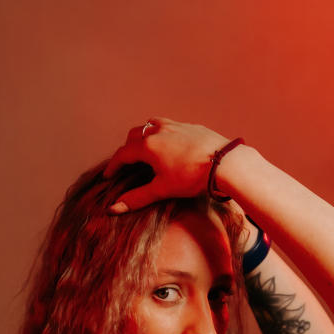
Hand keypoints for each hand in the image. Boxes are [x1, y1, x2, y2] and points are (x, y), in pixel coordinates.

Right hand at [104, 118, 231, 211]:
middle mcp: (158, 130)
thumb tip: (114, 209)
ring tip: (145, 150)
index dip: (113, 166)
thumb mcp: (162, 189)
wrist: (226, 163)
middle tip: (126, 163)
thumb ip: (137, 198)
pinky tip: (170, 145)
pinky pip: (170, 126)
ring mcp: (176, 125)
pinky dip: (162, 133)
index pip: (122, 154)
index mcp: (148, 145)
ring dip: (144, 136)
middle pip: (134, 135)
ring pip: (151, 125)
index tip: (108, 176)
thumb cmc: (193, 176)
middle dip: (127, 149)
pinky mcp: (191, 126)